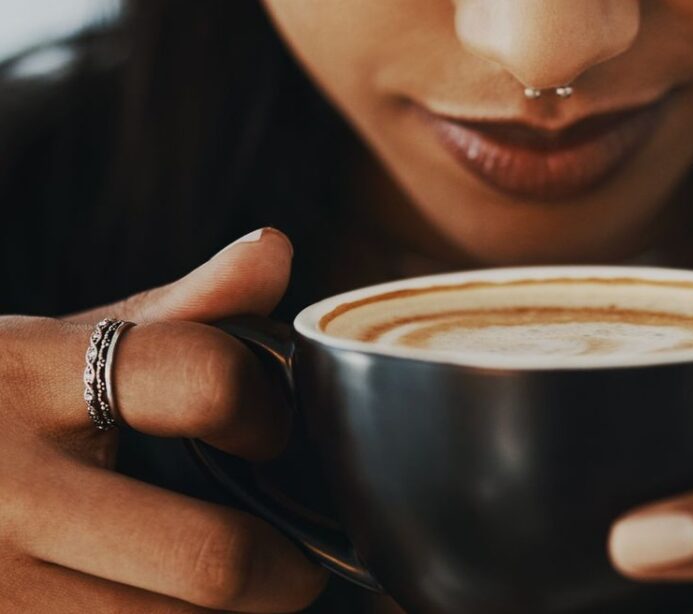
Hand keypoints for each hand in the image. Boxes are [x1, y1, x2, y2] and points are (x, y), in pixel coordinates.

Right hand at [0, 228, 327, 612]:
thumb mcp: (55, 346)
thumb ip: (176, 309)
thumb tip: (275, 248)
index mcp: (29, 381)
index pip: (205, 381)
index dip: (266, 410)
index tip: (275, 437)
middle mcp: (5, 490)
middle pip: (210, 557)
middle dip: (283, 572)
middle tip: (295, 568)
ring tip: (224, 596)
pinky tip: (156, 606)